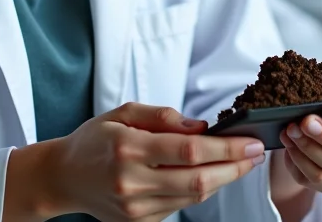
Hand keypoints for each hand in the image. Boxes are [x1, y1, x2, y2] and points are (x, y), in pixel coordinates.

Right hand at [31, 103, 265, 221]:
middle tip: (257, 153)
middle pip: (198, 180)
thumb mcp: (123, 113)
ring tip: (239, 162)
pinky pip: (180, 206)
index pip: (189, 151)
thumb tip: (202, 128)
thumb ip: (164, 117)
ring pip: (194, 196)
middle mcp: (132, 182)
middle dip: (235, 167)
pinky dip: (199, 189)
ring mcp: (136, 208)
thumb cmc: (95, 140)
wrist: (63, 177)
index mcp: (128, 148)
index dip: (226, 148)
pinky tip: (208, 174)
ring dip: (222, 179)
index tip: (251, 141)